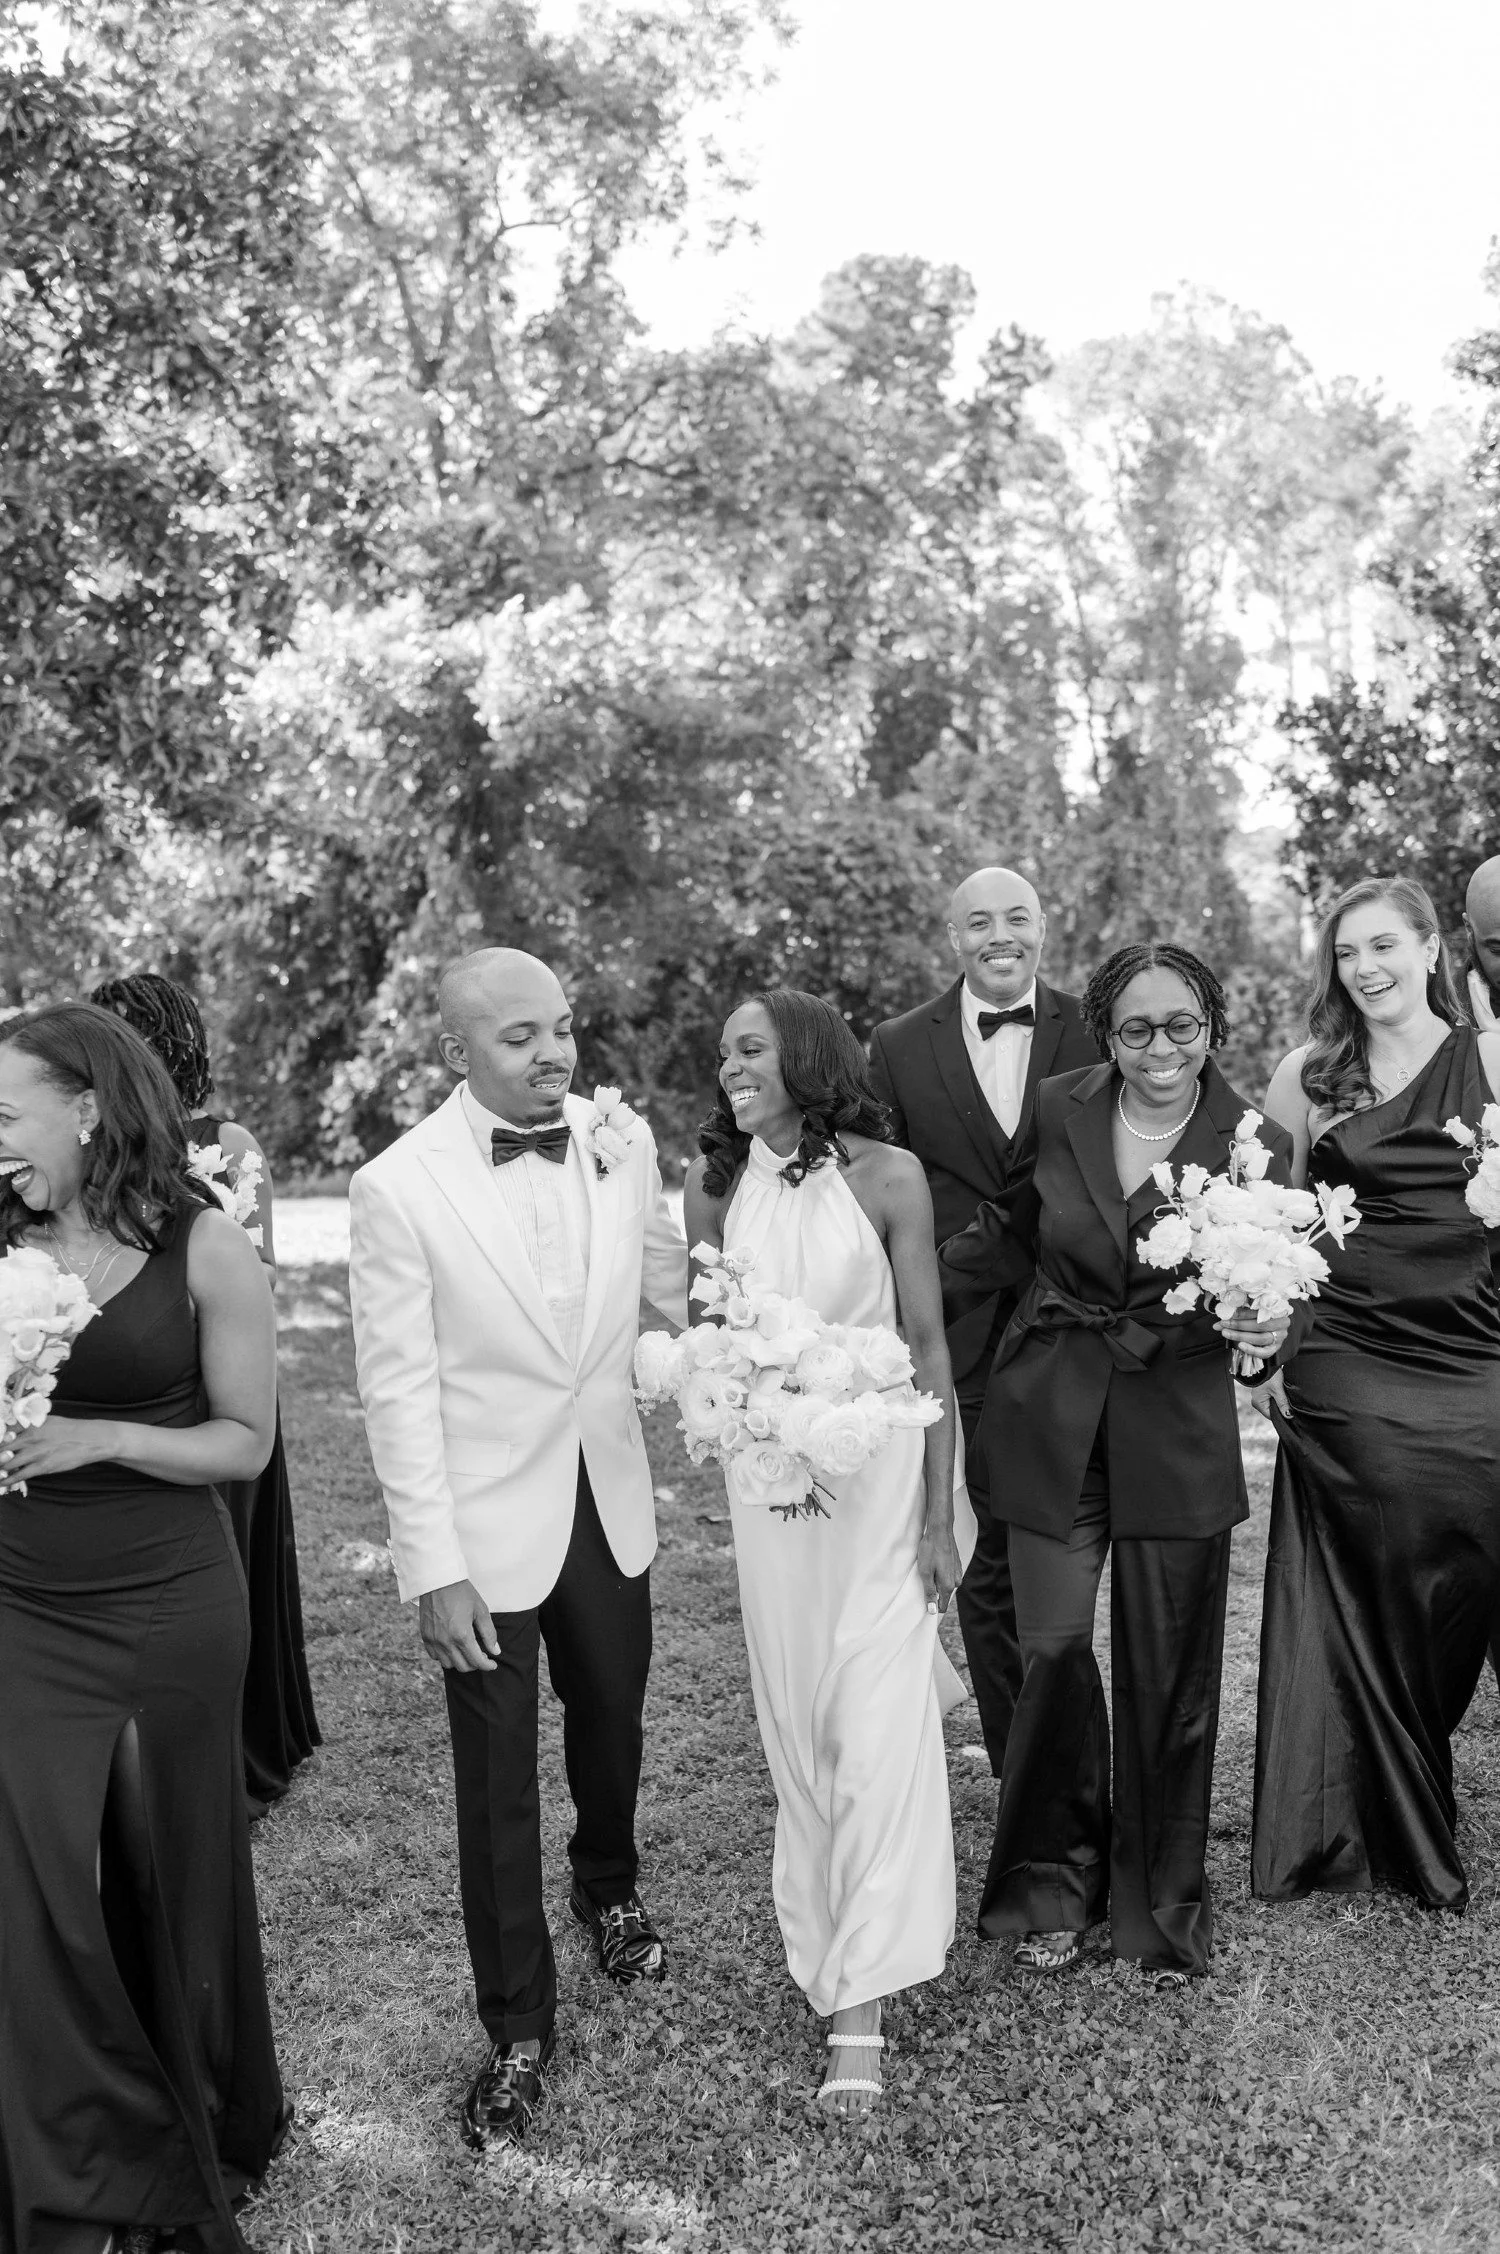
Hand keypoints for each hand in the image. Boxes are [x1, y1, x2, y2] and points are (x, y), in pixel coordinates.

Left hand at [0, 1415, 114, 1493]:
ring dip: (0, 1469)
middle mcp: (30, 1437)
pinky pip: (19, 1475)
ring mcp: (36, 1452)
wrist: (90, 1439)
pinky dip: (8, 1479)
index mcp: (30, 1425)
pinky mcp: (43, 1466)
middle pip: (2, 1449)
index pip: (4, 1434)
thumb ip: (30, 1426)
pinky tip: (2, 1482)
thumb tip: (14, 1432)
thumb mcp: (48, 1421)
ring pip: (8, 1463)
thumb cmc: (70, 1430)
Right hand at [419, 1580, 500, 1672]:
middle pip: (463, 1667)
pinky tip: (452, 1646)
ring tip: (466, 1651)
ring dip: (460, 1661)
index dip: (487, 1666)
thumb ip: (489, 1633)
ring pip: (448, 1664)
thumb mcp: (481, 1610)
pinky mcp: (425, 1636)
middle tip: (481, 1655)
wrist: (438, 1580)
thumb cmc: (462, 1592)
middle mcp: (446, 1641)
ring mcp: (433, 1640)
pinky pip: (435, 1656)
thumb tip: (495, 1651)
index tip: (492, 1664)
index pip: (477, 1661)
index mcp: (462, 1635)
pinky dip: (444, 1656)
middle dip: (475, 1664)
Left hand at [918, 1515, 962, 1616]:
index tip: (923, 1601)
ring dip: (937, 1581)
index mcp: (948, 1585)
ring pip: (946, 1585)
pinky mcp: (957, 1566)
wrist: (940, 1531)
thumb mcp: (925, 1572)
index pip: (942, 1606)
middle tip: (924, 1578)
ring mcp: (957, 1573)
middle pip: (943, 1595)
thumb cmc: (931, 1550)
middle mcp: (956, 1581)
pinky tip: (935, 1563)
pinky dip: (941, 1573)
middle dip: (934, 1591)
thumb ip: (929, 1592)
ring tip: (929, 1568)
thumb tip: (932, 1610)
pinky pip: (948, 1576)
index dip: (932, 1606)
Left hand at [1215, 1312, 1289, 1358]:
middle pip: (1260, 1326)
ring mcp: (1280, 1337)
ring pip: (1261, 1338)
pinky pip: (1265, 1352)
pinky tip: (1240, 1345)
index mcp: (1277, 1309)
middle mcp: (1282, 1323)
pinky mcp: (1276, 1348)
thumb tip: (1221, 1316)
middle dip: (1239, 1325)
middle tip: (1223, 1324)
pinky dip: (1252, 1350)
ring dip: (1241, 1336)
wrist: (1271, 1326)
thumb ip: (1240, 1311)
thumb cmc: (1259, 1315)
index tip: (1227, 1314)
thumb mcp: (1252, 1309)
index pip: (1259, 1311)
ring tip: (1226, 1333)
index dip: (1242, 1313)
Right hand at [1250, 1369, 1290, 1422]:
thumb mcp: (1278, 1390)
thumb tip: (1288, 1416)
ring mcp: (1259, 1396)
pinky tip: (1282, 1393)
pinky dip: (1277, 1397)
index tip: (1291, 1412)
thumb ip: (1283, 1404)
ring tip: (1286, 1396)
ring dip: (1280, 1402)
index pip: (1271, 1416)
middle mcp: (1257, 1401)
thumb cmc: (1269, 1375)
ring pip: (1272, 1404)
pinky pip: (1271, 1398)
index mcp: (1258, 1403)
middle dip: (1281, 1407)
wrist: (1265, 1361)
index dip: (1282, 1415)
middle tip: (1290, 1403)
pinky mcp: (1263, 1391)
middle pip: (1272, 1410)